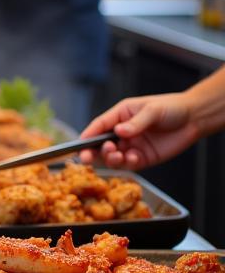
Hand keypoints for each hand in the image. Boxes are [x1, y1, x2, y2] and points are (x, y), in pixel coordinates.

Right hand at [78, 93, 199, 169]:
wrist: (194, 119)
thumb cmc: (171, 108)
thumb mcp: (152, 111)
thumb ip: (136, 123)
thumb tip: (119, 132)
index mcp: (120, 116)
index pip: (98, 126)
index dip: (87, 136)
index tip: (78, 145)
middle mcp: (122, 132)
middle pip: (100, 145)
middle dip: (92, 152)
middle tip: (87, 157)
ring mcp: (131, 146)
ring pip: (112, 157)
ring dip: (110, 158)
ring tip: (116, 155)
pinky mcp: (142, 158)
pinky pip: (128, 164)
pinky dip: (127, 163)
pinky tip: (133, 158)